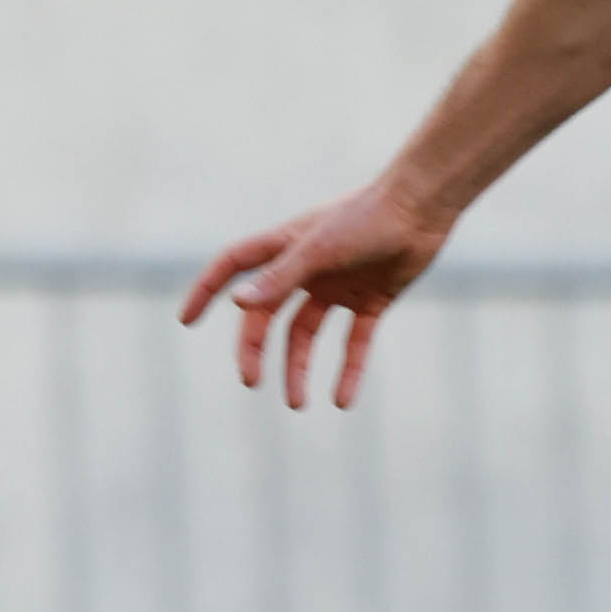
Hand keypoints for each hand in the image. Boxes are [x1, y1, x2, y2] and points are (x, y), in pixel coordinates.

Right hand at [181, 177, 449, 408]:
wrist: (423, 208)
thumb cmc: (367, 219)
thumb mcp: (318, 249)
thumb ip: (280, 278)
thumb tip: (237, 305)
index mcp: (285, 246)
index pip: (233, 268)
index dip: (207, 290)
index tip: (187, 320)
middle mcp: (307, 268)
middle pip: (267, 313)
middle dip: (255, 348)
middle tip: (251, 381)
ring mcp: (338, 286)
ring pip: (306, 333)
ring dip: (297, 367)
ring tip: (297, 403)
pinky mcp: (371, 300)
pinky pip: (354, 342)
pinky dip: (349, 370)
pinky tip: (341, 401)